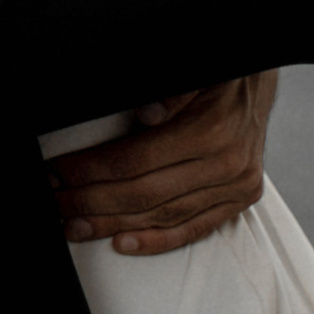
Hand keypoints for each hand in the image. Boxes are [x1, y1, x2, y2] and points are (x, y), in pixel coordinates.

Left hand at [49, 72, 279, 255]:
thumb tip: (147, 113)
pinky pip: (193, 229)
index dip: (91, 170)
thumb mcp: (194, 70)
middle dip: (92, 201)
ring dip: (114, 224)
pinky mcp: (239, 200)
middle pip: (144, 193)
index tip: (58, 173)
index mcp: (211, 130)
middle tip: (56, 203)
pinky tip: (122, 243)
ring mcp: (235, 187)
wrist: (257, 81)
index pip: (135, 160)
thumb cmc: (215, 73)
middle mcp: (226, 164)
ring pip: (164, 215)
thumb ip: (172, 91)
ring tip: (76, 226)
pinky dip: (157, 240)